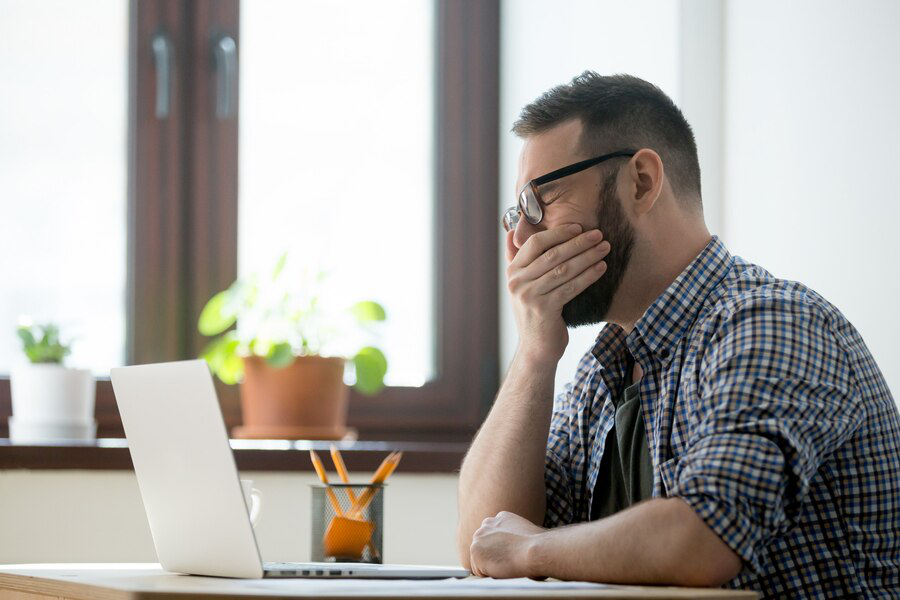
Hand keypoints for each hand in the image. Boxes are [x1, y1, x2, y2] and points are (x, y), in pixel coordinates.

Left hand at [469, 511, 545, 578]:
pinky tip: (502, 570)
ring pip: (479, 560)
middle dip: (492, 557)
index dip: (499, 550)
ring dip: (491, 567)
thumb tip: (514, 551)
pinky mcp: (475, 551)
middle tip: (507, 564)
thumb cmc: (539, 548)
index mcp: (500, 518)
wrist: (536, 551)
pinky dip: (488, 575)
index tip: (508, 556)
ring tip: (507, 566)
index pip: (492, 537)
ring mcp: (479, 537)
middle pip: (483, 547)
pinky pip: (479, 571)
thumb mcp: (525, 534)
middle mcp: (487, 524)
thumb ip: (513, 538)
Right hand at [505, 225, 609, 363]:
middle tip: (599, 235)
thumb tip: (510, 232)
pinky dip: (588, 276)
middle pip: (552, 254)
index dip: (558, 233)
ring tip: (604, 249)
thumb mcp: (523, 286)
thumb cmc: (536, 314)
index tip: (578, 227)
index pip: (534, 243)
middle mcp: (517, 282)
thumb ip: (517, 261)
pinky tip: (601, 269)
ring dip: (587, 257)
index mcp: (513, 272)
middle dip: (578, 242)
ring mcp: (529, 296)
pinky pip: (570, 287)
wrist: (536, 349)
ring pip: (563, 269)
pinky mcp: (544, 309)